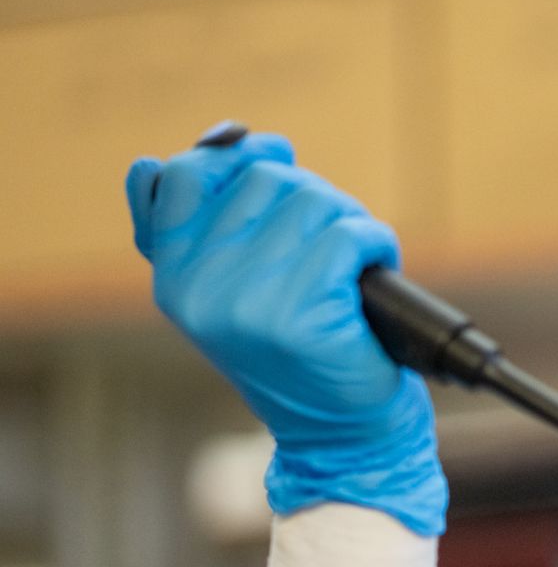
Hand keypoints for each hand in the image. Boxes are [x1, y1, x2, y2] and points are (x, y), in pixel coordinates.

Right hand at [124, 122, 446, 535]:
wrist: (342, 431)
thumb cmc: (302, 347)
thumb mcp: (239, 283)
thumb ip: (223, 215)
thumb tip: (235, 134)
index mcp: (173, 276)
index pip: (177, 176)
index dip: (233, 157)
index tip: (271, 164)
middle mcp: (199, 288)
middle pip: (265, 178)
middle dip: (311, 199)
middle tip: (326, 247)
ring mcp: (246, 302)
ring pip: (311, 200)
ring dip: (346, 222)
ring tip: (348, 266)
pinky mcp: (301, 315)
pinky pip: (350, 234)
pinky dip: (375, 243)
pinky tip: (373, 270)